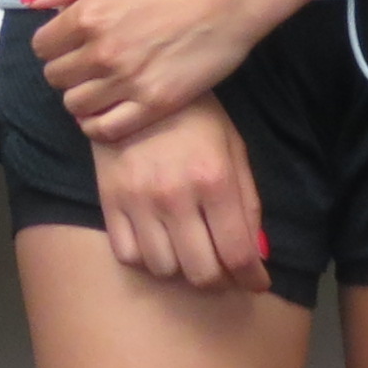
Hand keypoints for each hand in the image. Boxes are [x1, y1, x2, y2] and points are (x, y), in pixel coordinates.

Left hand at [30, 0, 271, 145]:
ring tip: (95, 86)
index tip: (65, 43)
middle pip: (56, 77)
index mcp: (89, 14)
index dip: (51, 44)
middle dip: (63, 69)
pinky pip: (106, 129)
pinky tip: (105, 112)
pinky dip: (97, 125)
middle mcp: (103, 51)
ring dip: (78, 96)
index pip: (42, 46)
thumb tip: (32, 2)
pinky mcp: (155, 104)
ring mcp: (128, 81)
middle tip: (82, 63)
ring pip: (75, 104)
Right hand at [91, 96, 273, 293]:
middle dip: (220, 280)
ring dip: (182, 269)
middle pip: (201, 273)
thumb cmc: (195, 117)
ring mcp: (138, 200)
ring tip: (189, 250)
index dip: (252, 279)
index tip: (256, 282)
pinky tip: (158, 241)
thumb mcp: (233, 149)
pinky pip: (128, 254)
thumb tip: (258, 257)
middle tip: (223, 268)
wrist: (136, 85)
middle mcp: (175, 196)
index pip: (237, 254)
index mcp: (214, 180)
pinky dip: (146, 258)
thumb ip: (248, 204)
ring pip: (164, 269)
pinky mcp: (109, 200)